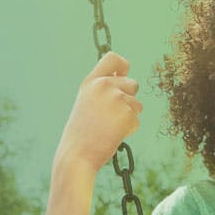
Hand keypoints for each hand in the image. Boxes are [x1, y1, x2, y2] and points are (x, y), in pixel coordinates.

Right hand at [53, 52, 142, 170]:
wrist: (77, 155)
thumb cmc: (81, 133)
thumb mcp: (87, 103)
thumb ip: (103, 90)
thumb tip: (126, 79)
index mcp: (91, 82)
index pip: (113, 59)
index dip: (123, 66)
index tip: (123, 75)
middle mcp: (104, 85)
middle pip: (133, 84)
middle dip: (129, 99)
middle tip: (110, 117)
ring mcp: (117, 98)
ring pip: (137, 104)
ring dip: (129, 116)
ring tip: (109, 127)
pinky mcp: (127, 113)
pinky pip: (137, 120)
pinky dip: (129, 129)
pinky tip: (113, 135)